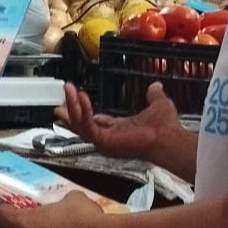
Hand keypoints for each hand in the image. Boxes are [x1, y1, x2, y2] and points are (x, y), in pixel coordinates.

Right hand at [56, 81, 183, 161]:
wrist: (169, 137)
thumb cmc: (166, 126)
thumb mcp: (158, 104)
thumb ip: (154, 95)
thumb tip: (156, 85)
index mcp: (120, 131)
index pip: (97, 122)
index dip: (86, 110)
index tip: (77, 97)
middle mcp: (110, 139)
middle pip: (83, 126)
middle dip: (71, 112)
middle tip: (58, 102)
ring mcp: (105, 142)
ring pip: (81, 125)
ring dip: (73, 106)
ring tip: (68, 88)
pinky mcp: (103, 142)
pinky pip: (87, 126)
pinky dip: (82, 112)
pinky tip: (80, 96)